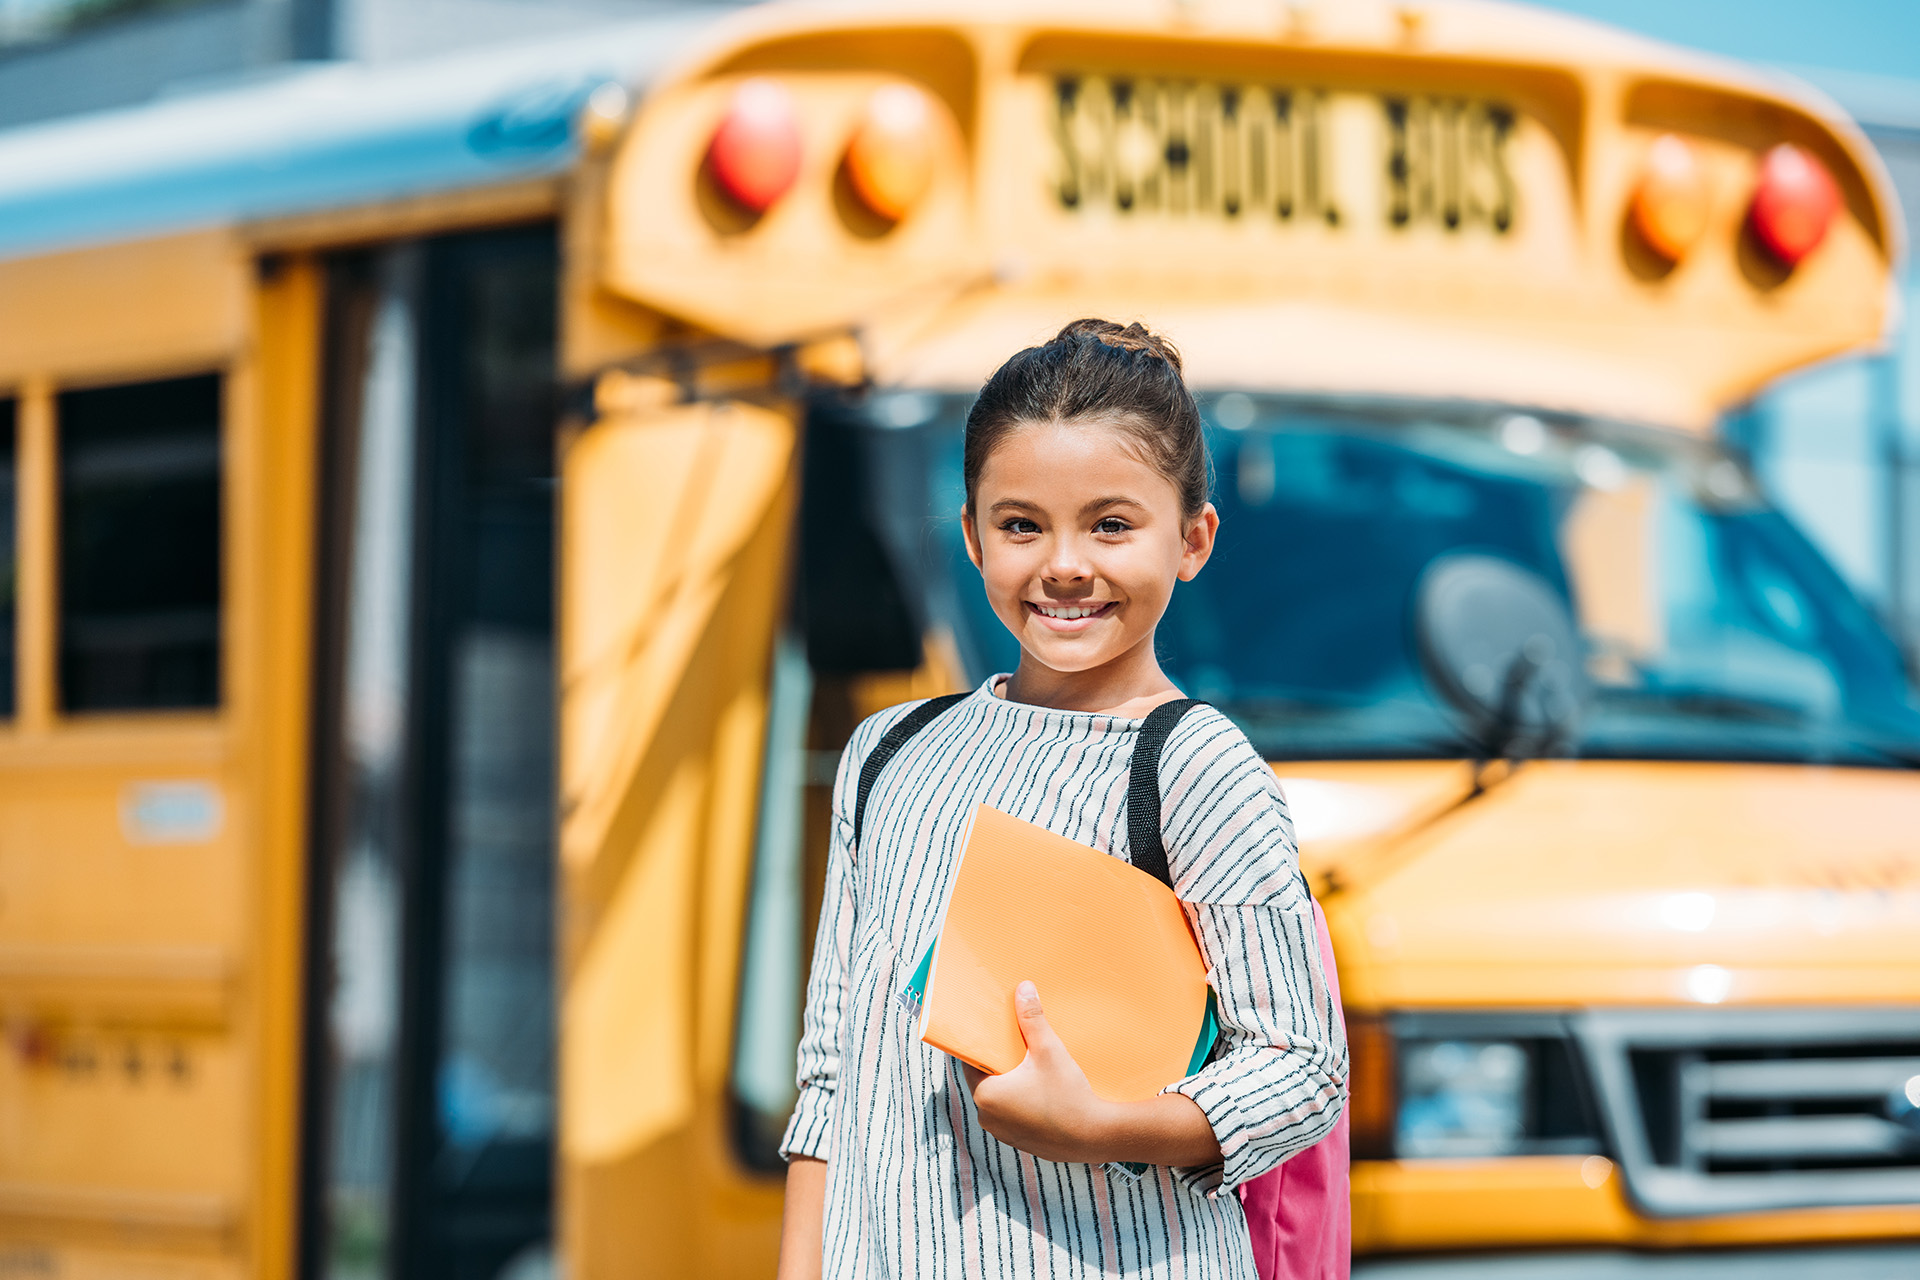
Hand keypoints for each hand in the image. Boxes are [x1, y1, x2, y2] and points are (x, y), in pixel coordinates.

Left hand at [962, 981, 1116, 1163]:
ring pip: (999, 1099)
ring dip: (1009, 1084)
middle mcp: (987, 1117)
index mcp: (985, 1094)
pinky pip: (1012, 1115)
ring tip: (1029, 1067)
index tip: (992, 1033)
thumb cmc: (1069, 1096)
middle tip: (1016, 1045)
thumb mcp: (1049, 1051)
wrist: (1096, 1137)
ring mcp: (1002, 1133)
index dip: (982, 1045)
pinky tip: (1039, 1092)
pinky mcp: (1019, 1142)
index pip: (971, 1062)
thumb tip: (1024, 988)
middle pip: (985, 1080)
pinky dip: (1020, 1103)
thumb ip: (1032, 1019)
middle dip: (998, 1063)